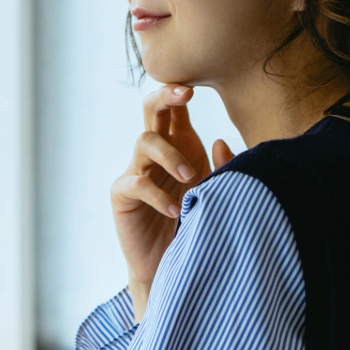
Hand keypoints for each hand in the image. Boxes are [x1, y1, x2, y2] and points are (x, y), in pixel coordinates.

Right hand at [109, 84, 232, 318]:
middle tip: (186, 94)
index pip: (175, 107)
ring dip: (170, 155)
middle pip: (151, 110)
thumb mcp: (219, 190)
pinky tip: (177, 211)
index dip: (180, 90)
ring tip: (191, 178)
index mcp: (180, 144)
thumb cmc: (198, 222)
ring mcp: (136, 171)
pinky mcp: (123, 196)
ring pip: (144, 142)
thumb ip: (226, 167)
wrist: (173, 265)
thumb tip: (220, 141)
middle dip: (165, 96)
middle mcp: (156, 153)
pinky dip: (158, 195)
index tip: (197, 83)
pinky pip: (136, 183)